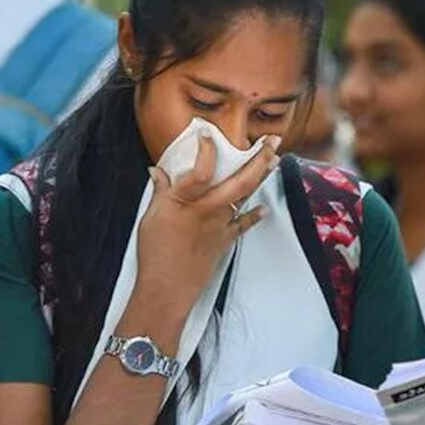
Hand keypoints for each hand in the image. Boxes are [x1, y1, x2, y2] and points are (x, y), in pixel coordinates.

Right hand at [133, 134, 280, 320]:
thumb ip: (160, 191)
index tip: (208, 134)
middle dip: (259, 157)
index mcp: (185, 200)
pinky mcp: (224, 240)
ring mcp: (220, 224)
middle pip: (240, 180)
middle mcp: (208, 209)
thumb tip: (157, 171)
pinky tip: (264, 207)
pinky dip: (254, 215)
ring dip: (262, 177)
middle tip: (272, 140)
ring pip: (246, 196)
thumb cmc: (155, 254)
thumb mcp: (150, 217)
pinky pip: (243, 223)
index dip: (207, 148)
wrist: (168, 289)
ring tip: (274, 160)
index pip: (203, 168)